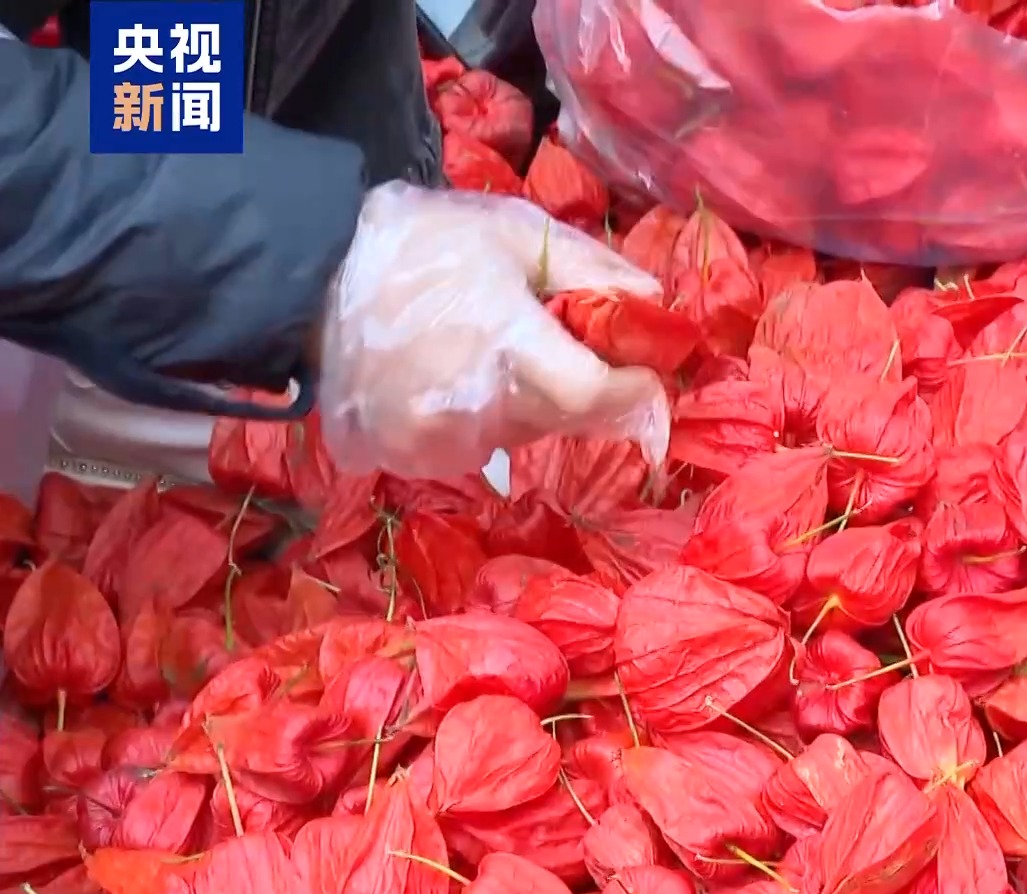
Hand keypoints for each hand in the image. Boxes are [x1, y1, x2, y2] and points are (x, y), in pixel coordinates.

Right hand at [316, 181, 669, 476]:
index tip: (641, 369)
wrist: (303, 276)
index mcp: (506, 347)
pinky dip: (484, 419)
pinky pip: (474, 449)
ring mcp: (436, 443)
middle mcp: (476, 410)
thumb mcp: (512, 231)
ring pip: (523, 436)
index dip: (631, 387)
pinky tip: (456, 375)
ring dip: (532, 402)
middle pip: (567, 420)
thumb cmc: (417, 244)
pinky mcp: (405, 459)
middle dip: (586, 388)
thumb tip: (653, 301)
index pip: (595, 397)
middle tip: (564, 342)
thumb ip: (592, 270)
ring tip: (493, 349)